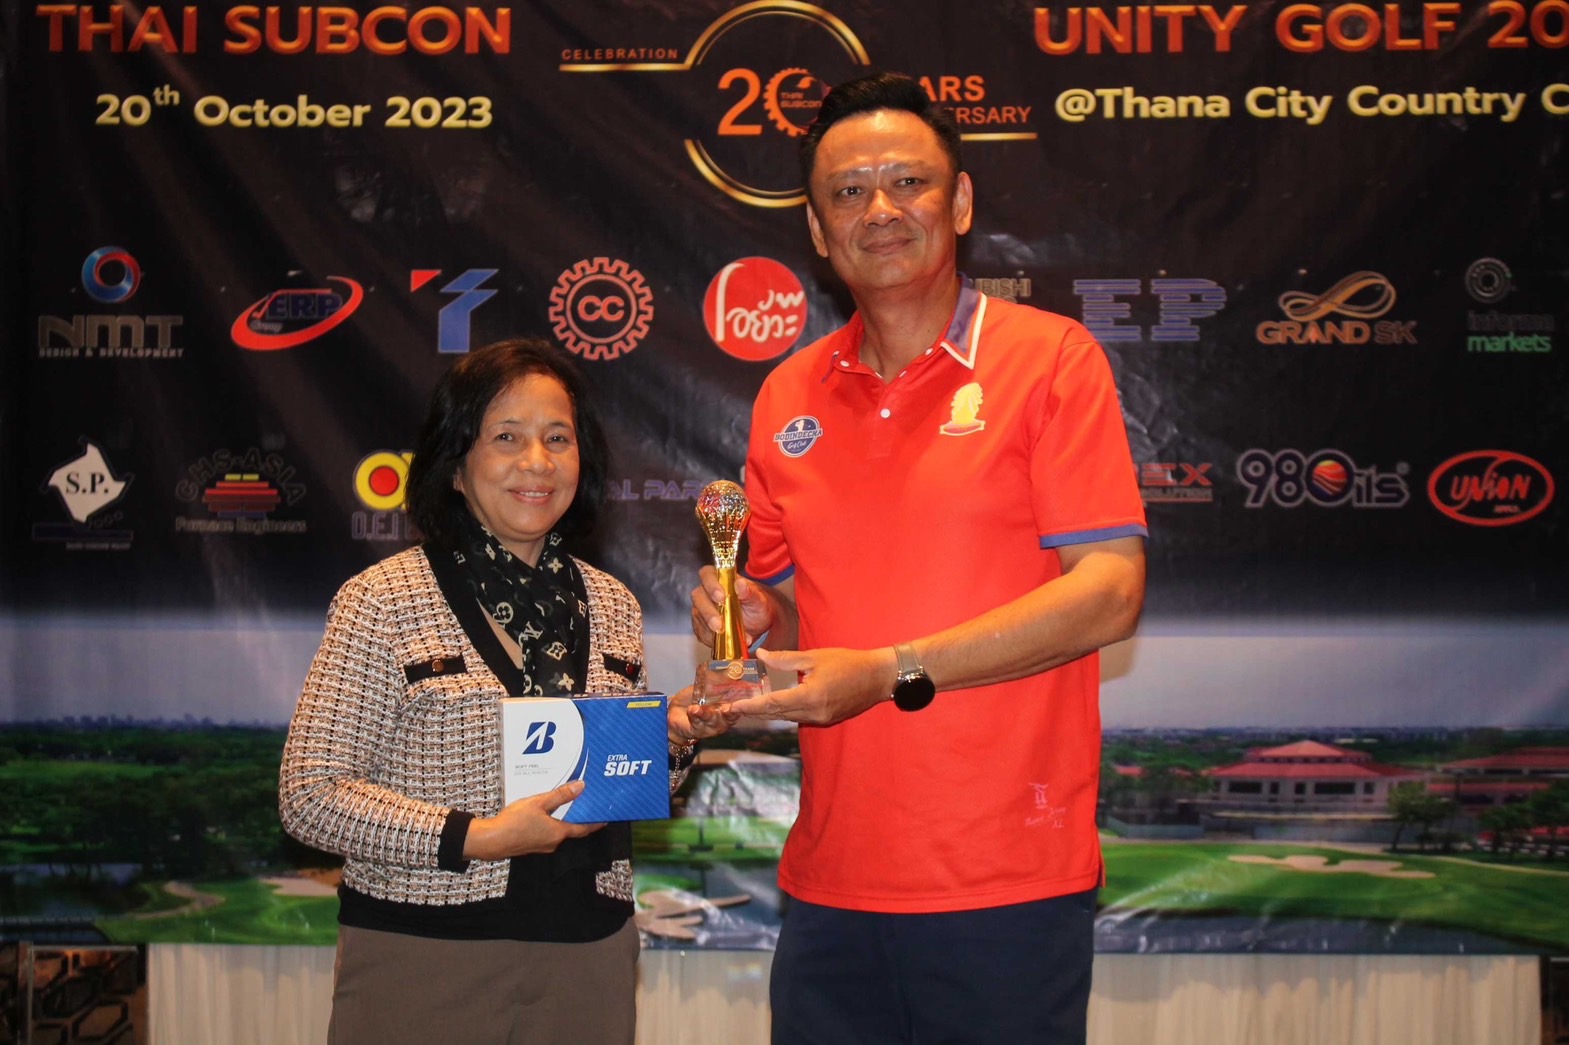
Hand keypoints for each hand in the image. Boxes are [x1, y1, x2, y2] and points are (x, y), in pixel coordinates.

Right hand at [462, 780, 603, 860]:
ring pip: (558, 832)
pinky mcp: (532, 845)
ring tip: (567, 807)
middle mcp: (554, 842)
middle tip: (587, 806)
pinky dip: (551, 824)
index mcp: (559, 832)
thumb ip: (560, 795)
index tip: (605, 818)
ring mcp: (542, 846)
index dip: (596, 823)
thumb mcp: (538, 803)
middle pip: (572, 830)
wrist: (492, 841)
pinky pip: (547, 834)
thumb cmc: (514, 822)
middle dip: (580, 819)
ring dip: (564, 821)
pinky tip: (545, 815)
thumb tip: (581, 787)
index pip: (584, 828)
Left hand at [668, 684, 739, 743]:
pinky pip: (698, 724)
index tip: (743, 696)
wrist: (674, 711)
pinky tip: (692, 710)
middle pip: (730, 717)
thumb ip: (721, 681)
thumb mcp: (707, 686)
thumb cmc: (693, 700)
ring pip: (713, 721)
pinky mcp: (698, 731)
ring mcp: (711, 726)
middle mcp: (722, 719)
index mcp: (728, 707)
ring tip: (699, 708)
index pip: (739, 705)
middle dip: (729, 712)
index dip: (743, 701)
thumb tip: (735, 670)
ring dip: (707, 714)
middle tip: (727, 708)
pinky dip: (695, 716)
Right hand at [690, 565, 775, 647]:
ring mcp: (702, 609)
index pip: (707, 574)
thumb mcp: (758, 599)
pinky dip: (712, 639)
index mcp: (719, 579)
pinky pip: (701, 633)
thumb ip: (749, 591)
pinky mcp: (701, 626)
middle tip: (720, 624)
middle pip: (698, 597)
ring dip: (711, 628)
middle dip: (708, 612)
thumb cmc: (756, 605)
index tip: (721, 597)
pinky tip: (724, 641)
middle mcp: (706, 592)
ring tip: (729, 636)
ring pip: (698, 617)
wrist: (757, 623)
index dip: (711, 585)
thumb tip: (740, 584)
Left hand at [726, 646, 897, 726]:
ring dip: (769, 710)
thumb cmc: (849, 663)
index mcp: (809, 697)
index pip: (772, 704)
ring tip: (751, 700)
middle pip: (776, 714)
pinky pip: (798, 716)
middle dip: (755, 709)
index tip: (732, 706)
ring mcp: (820, 719)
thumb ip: (786, 659)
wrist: (878, 678)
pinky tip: (776, 699)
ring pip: (786, 716)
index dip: (750, 706)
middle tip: (734, 704)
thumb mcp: (814, 657)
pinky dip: (784, 709)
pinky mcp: (825, 719)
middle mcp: (813, 713)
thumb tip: (761, 656)